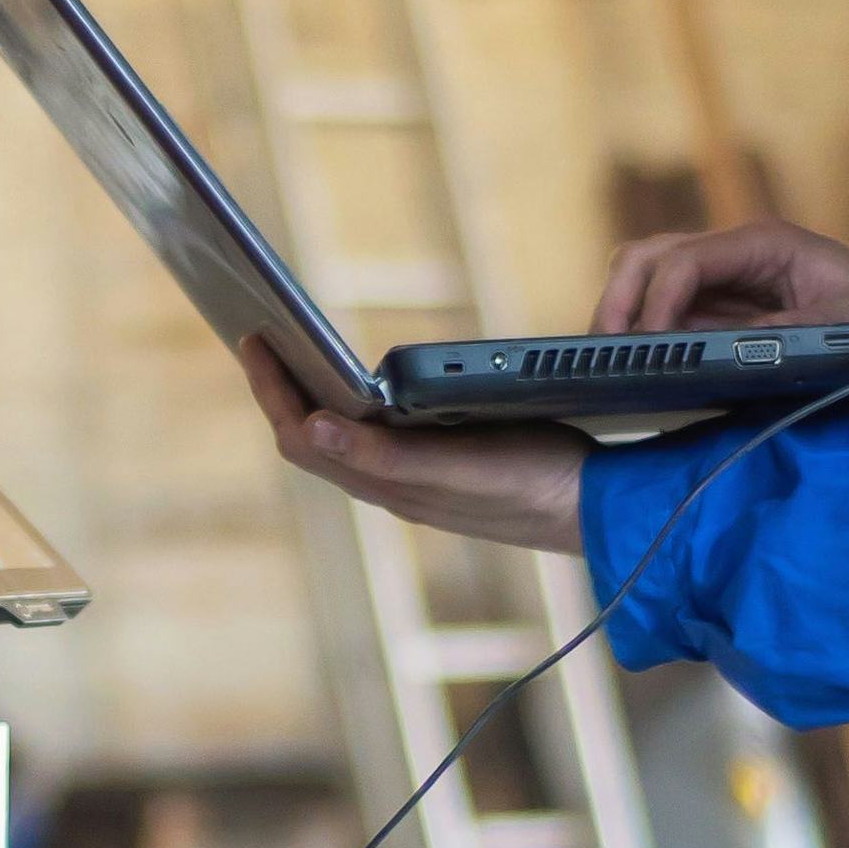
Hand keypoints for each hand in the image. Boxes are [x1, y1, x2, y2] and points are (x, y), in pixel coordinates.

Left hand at [239, 338, 585, 554]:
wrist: (595, 510)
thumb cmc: (532, 484)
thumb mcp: (458, 467)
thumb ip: (385, 457)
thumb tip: (313, 429)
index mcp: (386, 480)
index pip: (301, 436)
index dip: (271, 389)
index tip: (253, 337)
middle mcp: (391, 485)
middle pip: (311, 438)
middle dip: (280, 389)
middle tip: (260, 337)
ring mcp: (415, 479)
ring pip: (341, 440)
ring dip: (312, 397)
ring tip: (296, 355)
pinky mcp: (442, 468)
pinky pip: (376, 438)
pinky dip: (353, 406)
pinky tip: (364, 388)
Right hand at [594, 214, 848, 338]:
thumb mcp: (838, 330)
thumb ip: (775, 338)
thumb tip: (712, 352)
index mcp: (762, 243)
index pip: (684, 262)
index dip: (657, 304)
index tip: (647, 350)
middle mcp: (734, 249)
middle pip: (647, 256)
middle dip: (620, 300)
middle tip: (606, 352)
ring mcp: (724, 273)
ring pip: (646, 274)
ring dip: (624, 311)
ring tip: (613, 359)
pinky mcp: (721, 300)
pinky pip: (666, 305)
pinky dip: (644, 329)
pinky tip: (639, 362)